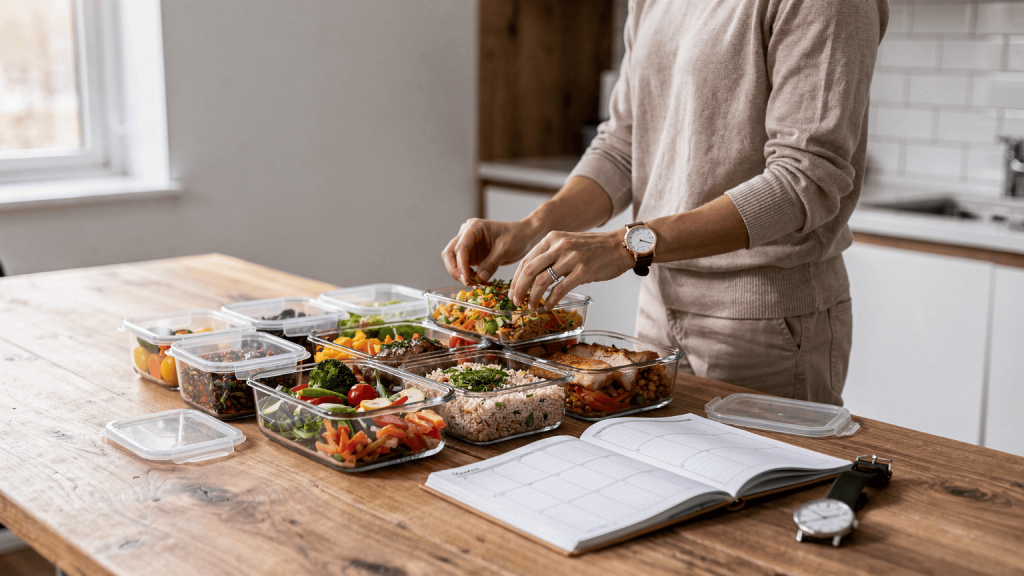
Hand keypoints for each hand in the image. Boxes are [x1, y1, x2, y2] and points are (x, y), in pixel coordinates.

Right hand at [442, 218, 536, 284]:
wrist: (525, 236)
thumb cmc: (517, 236)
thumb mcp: (505, 249)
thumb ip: (491, 263)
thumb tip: (479, 278)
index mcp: (473, 227)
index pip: (460, 247)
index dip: (460, 264)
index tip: (467, 278)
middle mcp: (467, 234)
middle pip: (450, 253)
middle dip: (455, 269)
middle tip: (466, 282)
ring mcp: (468, 244)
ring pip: (454, 261)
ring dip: (460, 273)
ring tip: (474, 283)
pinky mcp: (472, 254)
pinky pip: (463, 266)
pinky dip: (467, 275)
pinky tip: (477, 281)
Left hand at [510, 229, 634, 310]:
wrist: (619, 246)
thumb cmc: (593, 248)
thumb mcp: (567, 243)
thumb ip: (550, 255)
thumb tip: (532, 276)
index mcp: (552, 238)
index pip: (526, 260)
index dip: (516, 279)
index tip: (512, 292)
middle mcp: (559, 246)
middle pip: (530, 271)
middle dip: (519, 289)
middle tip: (516, 302)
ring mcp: (571, 258)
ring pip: (542, 281)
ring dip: (534, 297)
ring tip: (532, 306)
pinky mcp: (583, 271)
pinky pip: (560, 289)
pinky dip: (551, 300)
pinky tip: (548, 306)